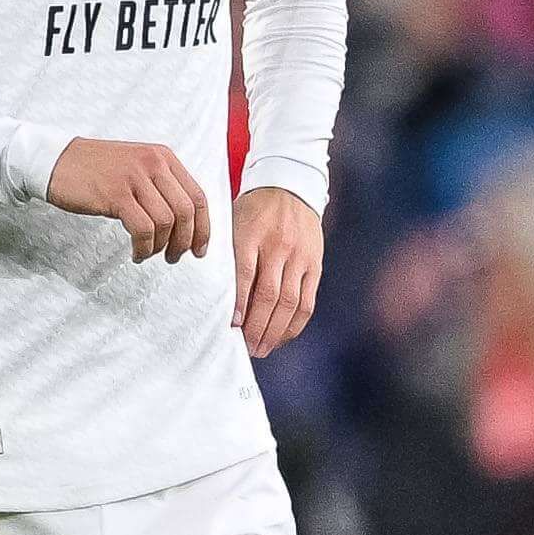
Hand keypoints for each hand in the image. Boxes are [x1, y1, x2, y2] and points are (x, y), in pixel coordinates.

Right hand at [49, 136, 212, 261]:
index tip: (200, 249)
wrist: (55, 160)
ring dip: (161, 246)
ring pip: (166, 222)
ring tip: (149, 254)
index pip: (197, 196)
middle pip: (186, 211)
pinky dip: (144, 247)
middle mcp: (154, 164)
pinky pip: (143, 228)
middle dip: (185, 241)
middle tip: (174, 257)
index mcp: (164, 157)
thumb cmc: (94, 169)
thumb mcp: (136, 167)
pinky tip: (136, 253)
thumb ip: (161, 186)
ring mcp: (134, 178)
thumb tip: (184, 223)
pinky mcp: (116, 194)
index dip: (203, 227)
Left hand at [233, 187, 323, 354]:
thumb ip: (228, 255)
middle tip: (245, 348)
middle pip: (270, 295)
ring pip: (290, 302)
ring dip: (275, 331)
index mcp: (252, 234)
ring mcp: (300, 257)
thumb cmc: (252, 210)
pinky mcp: (314, 265)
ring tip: (262, 349)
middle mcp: (279, 246)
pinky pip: (307, 301)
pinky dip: (294, 324)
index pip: (246, 275)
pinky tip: (281, 337)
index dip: (239, 304)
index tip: (232, 327)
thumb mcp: (234, 222)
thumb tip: (218, 298)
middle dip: (257, 327)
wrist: (290, 185)